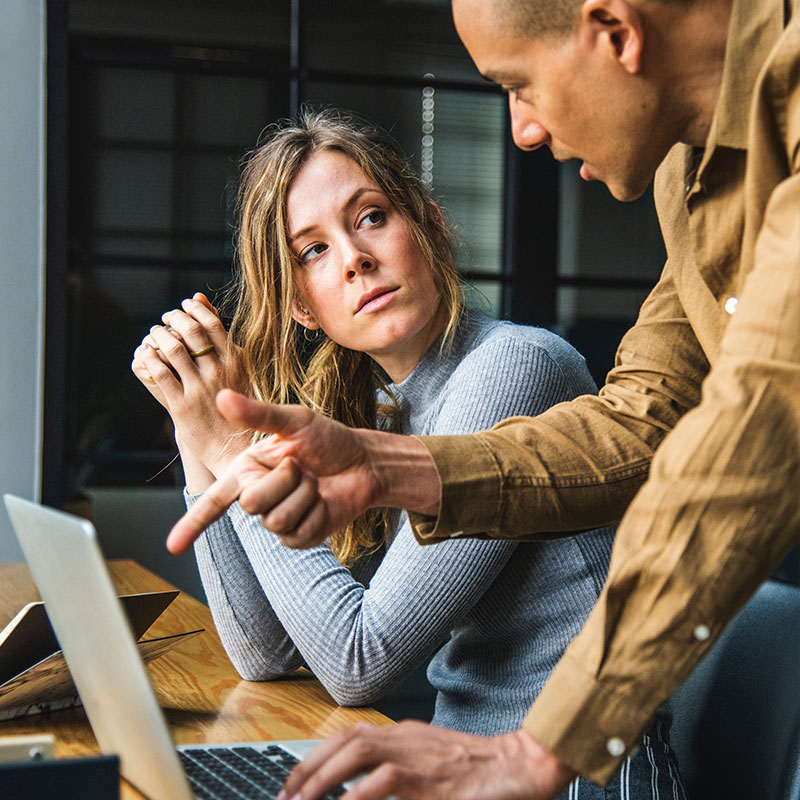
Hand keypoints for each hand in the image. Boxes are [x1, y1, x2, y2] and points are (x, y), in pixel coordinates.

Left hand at [131, 293, 248, 477]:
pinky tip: (146, 354)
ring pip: (173, 349)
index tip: (185, 305)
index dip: (195, 309)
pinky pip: (160, 374)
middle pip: (191, 331)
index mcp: (236, 361)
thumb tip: (203, 301)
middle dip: (174, 318)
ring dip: (159, 335)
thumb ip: (223, 340)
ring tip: (154, 333)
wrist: (235, 447)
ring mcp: (200, 388)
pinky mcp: (182, 406)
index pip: (212, 323)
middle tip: (166, 317)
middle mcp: (219, 372)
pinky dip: (150, 359)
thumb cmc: (239, 406)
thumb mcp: (239, 370)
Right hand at [166, 389, 438, 553]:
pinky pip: (297, 533)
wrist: (364, 462)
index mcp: (247, 470)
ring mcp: (278, 519)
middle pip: (251, 503)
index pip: (214, 500)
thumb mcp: (295, 421)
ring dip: (303, 496)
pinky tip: (323, 501)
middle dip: (283, 480)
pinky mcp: (299, 537)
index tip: (171, 547)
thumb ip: (258, 414)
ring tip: (315, 482)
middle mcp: (258, 496)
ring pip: (275, 519)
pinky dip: (316, 512)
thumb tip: (222, 396)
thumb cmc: (329, 439)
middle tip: (303, 466)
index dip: (192, 524)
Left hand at [277, 721, 575, 799]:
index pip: (349, 735)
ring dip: (324, 778)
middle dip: (309, 767)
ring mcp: (417, 754)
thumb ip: (400, 769)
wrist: (520, 765)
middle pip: (345, 740)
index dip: (317, 756)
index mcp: (404, 734)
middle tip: (287, 796)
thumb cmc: (478, 770)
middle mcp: (405, 737)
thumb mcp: (432, 762)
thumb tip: (364, 790)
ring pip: (358, 752)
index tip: (296, 782)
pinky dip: (358, 796)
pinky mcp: (430, 778)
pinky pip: (385, 781)